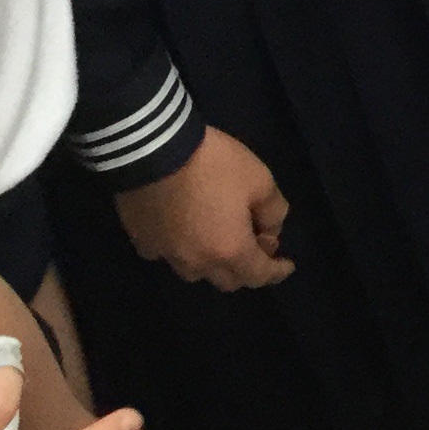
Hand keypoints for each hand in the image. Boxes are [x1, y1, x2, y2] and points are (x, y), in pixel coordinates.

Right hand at [114, 125, 292, 288]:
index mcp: (230, 250)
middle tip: (254, 243)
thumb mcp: (260, 180)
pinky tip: (182, 231)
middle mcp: (197, 262)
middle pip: (227, 280)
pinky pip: (166, 254)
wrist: (152, 148)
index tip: (286, 266)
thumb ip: (274, 211)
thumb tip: (270, 229)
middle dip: (246, 268)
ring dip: (212, 262)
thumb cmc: (213, 164)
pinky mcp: (142, 241)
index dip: (277, 272)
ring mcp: (166, 254)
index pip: (259, 275)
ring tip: (217, 239)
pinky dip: (180, 249)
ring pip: (195, 272)